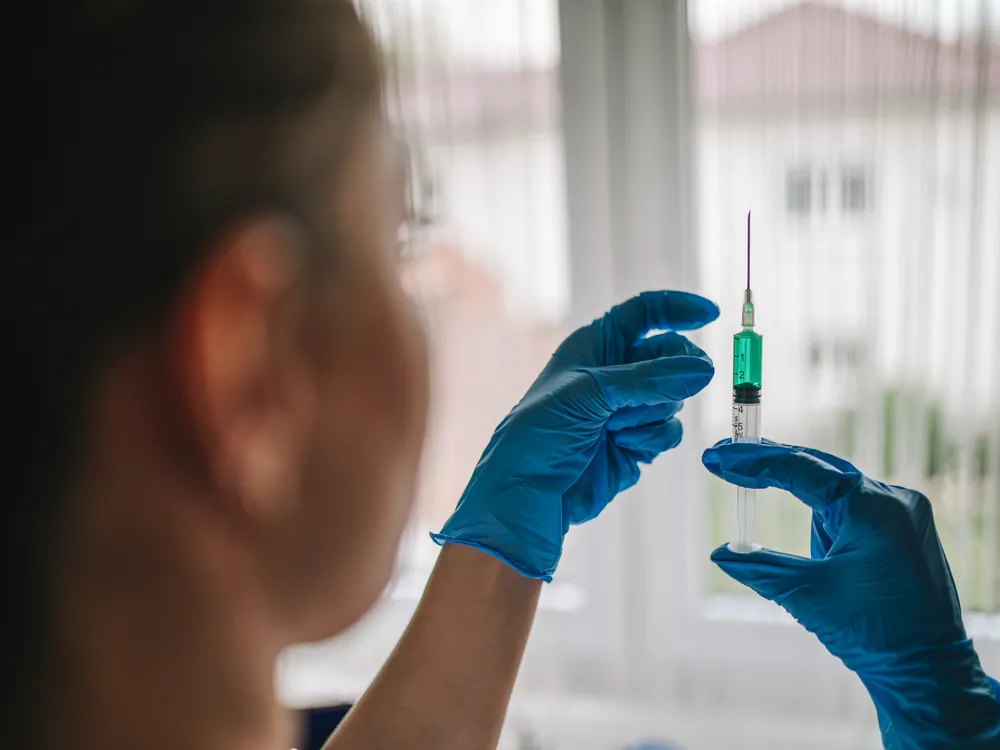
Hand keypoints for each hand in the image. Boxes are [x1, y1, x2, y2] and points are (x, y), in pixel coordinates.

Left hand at [432, 290, 717, 580]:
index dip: (677, 309)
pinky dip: (652, 439)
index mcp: (594, 345)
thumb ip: (649, 379)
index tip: (710, 315)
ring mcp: (627, 409)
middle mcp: (614, 373)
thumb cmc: (541, 433)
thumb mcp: (590, 394)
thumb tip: (704, 370)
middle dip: (671, 374)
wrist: (529, 494)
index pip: (644, 313)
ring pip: (675, 397)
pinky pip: (669, 430)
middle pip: (671, 356)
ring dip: (652, 414)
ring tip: (615, 429)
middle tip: (664, 390)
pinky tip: (624, 448)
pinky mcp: (637, 442)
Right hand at [703, 438, 999, 748]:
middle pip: (818, 469)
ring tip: (784, 524)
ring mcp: (904, 513)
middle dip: (769, 465)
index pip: (801, 468)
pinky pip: (853, 508)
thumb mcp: (805, 595)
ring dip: (801, 499)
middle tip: (723, 459)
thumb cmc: (873, 635)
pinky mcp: (904, 529)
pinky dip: (824, 515)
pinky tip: (817, 542)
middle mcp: (895, 499)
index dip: (752, 461)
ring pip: (834, 491)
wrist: (929, 674)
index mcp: (873, 508)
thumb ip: (759, 566)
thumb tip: (719, 553)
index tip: (715, 456)